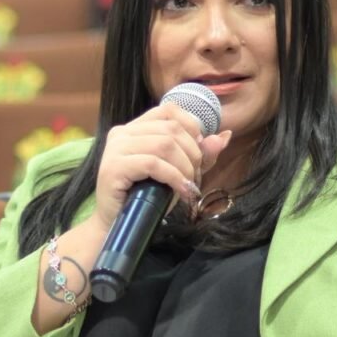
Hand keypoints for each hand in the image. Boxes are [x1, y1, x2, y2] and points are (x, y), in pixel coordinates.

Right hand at [94, 104, 231, 232]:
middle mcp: (122, 133)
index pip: (169, 110)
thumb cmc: (146, 198)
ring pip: (164, 145)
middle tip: (195, 177)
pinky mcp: (113, 167)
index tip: (198, 154)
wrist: (117, 226)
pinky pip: (153, 164)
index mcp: (134, 128)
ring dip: (185, 168)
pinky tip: (181, 191)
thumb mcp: (178, 172)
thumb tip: (224, 136)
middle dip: (193, 154)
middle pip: (171, 129)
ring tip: (188, 186)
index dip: (191, 128)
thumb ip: (200, 154)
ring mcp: (115, 149)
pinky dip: (174, 177)